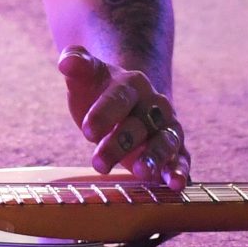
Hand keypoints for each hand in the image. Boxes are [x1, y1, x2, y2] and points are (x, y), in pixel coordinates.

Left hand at [58, 46, 189, 189]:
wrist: (126, 102)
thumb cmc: (100, 92)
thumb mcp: (86, 77)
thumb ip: (77, 64)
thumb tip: (67, 61)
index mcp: (133, 84)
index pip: (119, 98)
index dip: (104, 114)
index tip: (86, 131)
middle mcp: (155, 105)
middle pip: (140, 124)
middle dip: (120, 144)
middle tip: (99, 164)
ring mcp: (167, 127)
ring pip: (165, 141)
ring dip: (155, 157)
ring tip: (142, 172)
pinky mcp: (175, 150)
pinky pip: (181, 159)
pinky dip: (180, 171)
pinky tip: (175, 185)